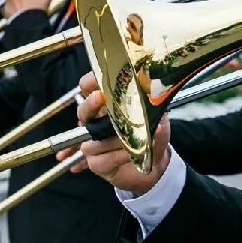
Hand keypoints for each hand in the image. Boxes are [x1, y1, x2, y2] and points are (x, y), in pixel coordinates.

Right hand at [58, 71, 171, 195]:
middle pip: (83, 111)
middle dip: (90, 104)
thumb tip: (156, 112)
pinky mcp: (95, 163)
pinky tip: (131, 155)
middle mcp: (95, 123)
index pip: (89, 88)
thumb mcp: (158, 120)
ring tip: (134, 139)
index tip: (99, 78)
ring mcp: (92, 143)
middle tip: (99, 98)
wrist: (155, 164)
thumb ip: (157, 114)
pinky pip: (102, 159)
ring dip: (114, 139)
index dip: (91, 81)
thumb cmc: (152, 136)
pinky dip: (119, 156)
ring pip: (92, 139)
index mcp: (107, 106)